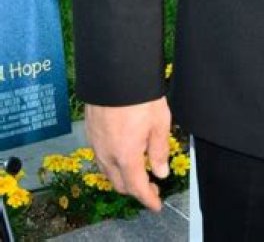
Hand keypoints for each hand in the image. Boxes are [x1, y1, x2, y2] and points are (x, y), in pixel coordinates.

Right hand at [84, 96, 171, 210]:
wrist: (114, 72)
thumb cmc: (139, 94)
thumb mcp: (159, 122)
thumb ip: (159, 150)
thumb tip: (160, 172)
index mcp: (126, 155)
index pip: (136, 187)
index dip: (148, 199)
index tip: (156, 204)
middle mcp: (107, 153)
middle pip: (119, 183)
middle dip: (135, 189)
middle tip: (150, 187)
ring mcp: (96, 142)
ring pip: (107, 170)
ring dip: (122, 176)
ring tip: (137, 170)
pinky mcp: (90, 130)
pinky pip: (100, 155)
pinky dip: (112, 162)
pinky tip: (121, 152)